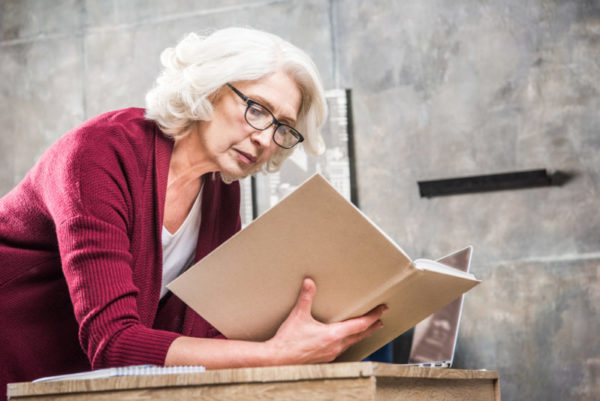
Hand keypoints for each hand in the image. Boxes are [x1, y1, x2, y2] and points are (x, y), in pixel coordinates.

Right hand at [265, 277, 385, 364]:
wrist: (278, 359)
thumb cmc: (289, 340)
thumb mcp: (298, 315)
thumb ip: (306, 297)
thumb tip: (309, 282)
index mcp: (333, 335)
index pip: (360, 325)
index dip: (372, 316)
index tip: (382, 311)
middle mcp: (335, 346)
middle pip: (360, 335)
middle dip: (371, 327)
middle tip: (380, 321)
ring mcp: (330, 354)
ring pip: (351, 343)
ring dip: (360, 335)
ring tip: (366, 330)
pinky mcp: (324, 358)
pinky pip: (342, 349)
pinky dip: (348, 342)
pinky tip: (344, 341)